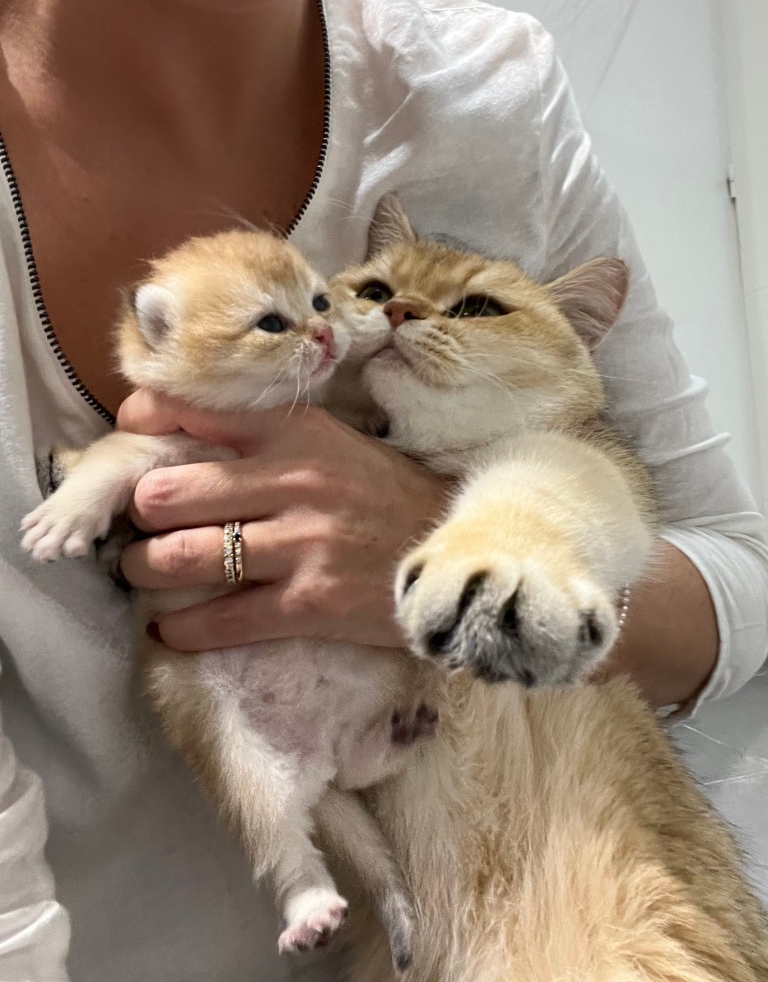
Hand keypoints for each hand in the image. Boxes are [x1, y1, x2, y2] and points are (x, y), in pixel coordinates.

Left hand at [117, 391, 447, 651]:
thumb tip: (180, 447)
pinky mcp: (311, 603)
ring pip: (182, 557)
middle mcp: (292, 479)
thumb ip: (264, 439)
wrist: (457, 550)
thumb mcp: (332, 442)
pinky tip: (171, 630)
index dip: (141, 425)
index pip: (191, 411)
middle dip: (138, 514)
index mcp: (294, 429)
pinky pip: (221, 621)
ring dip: (145, 570)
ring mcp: (302, 542)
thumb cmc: (385, 495)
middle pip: (168, 492)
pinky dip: (181, 630)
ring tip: (144, 572)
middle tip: (138, 525)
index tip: (128, 444)